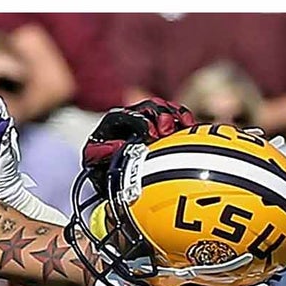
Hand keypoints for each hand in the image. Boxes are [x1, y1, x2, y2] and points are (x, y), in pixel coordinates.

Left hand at [81, 97, 196, 191]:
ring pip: (163, 109)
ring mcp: (147, 118)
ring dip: (173, 116)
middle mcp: (131, 116)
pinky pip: (174, 114)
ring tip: (182, 127)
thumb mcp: (96, 163)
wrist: (116, 178)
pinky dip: (182, 118)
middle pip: (148, 107)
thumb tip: (117, 146)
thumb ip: (100, 154)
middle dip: (160, 116)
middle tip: (167, 131)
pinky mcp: (161, 124)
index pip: (127, 115)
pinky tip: (188, 125)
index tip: (152, 135)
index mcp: (113, 122)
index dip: (141, 122)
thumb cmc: (104, 169)